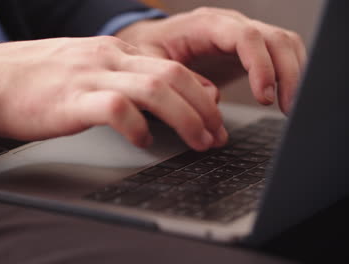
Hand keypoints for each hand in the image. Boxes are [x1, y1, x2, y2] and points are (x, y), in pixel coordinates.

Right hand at [0, 37, 226, 150]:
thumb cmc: (31, 81)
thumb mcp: (82, 72)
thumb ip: (116, 81)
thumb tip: (148, 105)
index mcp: (111, 52)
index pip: (171, 65)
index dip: (200, 93)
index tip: (212, 117)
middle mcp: (107, 58)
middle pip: (173, 75)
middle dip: (204, 109)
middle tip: (215, 135)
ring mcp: (90, 75)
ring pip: (156, 88)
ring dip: (186, 118)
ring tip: (198, 141)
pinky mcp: (71, 99)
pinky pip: (117, 107)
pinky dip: (138, 126)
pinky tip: (143, 141)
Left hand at [116, 7, 306, 113]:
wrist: (151, 41)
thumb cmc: (150, 49)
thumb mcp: (151, 64)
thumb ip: (178, 78)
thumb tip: (213, 97)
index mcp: (204, 24)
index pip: (246, 37)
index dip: (261, 66)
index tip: (263, 96)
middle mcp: (229, 24)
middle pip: (274, 38)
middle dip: (287, 73)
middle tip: (286, 107)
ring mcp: (241, 34)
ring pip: (284, 43)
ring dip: (294, 74)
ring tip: (289, 106)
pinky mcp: (247, 49)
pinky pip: (280, 52)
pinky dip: (290, 72)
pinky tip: (286, 95)